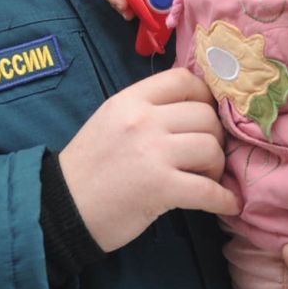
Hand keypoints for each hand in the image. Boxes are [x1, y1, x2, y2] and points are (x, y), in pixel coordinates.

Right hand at [58, 69, 231, 251]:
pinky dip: (223, 200)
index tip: (206, 116)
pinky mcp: (161, 187)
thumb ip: (147, 109)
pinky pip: (209, 189)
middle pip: (205, 116)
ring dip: (216, 168)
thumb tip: (196, 108)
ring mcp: (152, 153)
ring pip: (211, 148)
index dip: (204, 97)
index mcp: (129, 101)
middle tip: (206, 156)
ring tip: (206, 179)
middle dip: (214, 137)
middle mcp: (142, 120)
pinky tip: (226, 204)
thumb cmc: (89, 168)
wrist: (62, 208)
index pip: (183, 80)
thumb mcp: (111, 121)